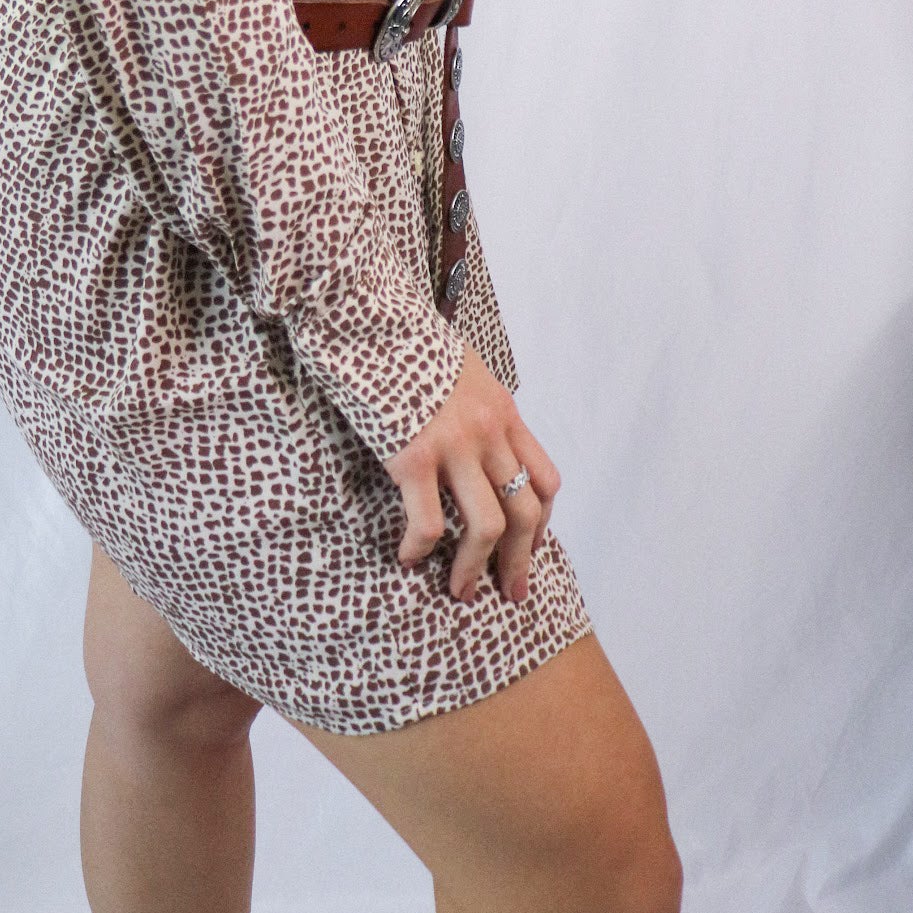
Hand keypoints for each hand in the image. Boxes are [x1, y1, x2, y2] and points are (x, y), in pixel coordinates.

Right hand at [382, 345, 560, 604]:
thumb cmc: (407, 343)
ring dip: (474, 568)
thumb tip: (476, 449)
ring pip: (487, 526)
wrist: (368, 318)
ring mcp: (453, 445)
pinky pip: (428, 523)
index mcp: (503, 411)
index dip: (541, 522)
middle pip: (525, 512)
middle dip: (520, 561)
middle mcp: (489, 431)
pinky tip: (406, 558)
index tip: (530, 548)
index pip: (544, 479)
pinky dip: (420, 549)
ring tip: (458, 592)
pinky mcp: (413, 457)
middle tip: (510, 593)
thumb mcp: (462, 372)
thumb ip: (476, 411)